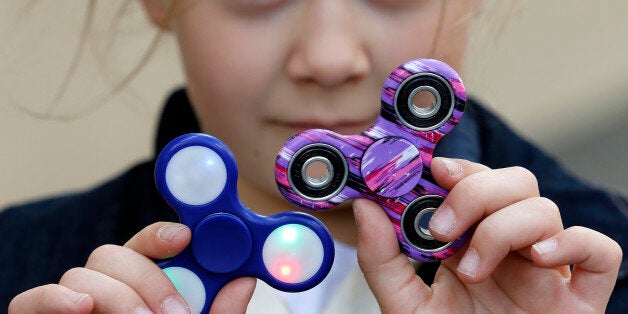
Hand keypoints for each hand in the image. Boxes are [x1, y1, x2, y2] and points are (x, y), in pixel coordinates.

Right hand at [8, 222, 255, 312]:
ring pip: (82, 272)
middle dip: (146, 277)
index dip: (162, 235)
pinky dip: (55, 298)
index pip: (147, 246)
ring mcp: (74, 305)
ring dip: (117, 296)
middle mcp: (107, 289)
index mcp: (143, 287)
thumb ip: (219, 313)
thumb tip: (243, 280)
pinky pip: (30, 298)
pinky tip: (83, 309)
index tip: (184, 238)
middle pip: (114, 253)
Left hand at [354, 157, 621, 312]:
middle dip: (476, 194)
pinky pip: (600, 250)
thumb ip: (382, 258)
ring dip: (502, 228)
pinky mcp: (580, 296)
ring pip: (545, 209)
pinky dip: (573, 242)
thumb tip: (365, 207)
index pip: (476, 181)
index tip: (433, 170)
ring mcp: (547, 268)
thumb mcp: (404, 303)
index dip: (459, 169)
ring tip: (471, 270)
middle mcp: (511, 246)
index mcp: (472, 239)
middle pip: (514, 182)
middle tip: (442, 229)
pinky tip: (539, 258)